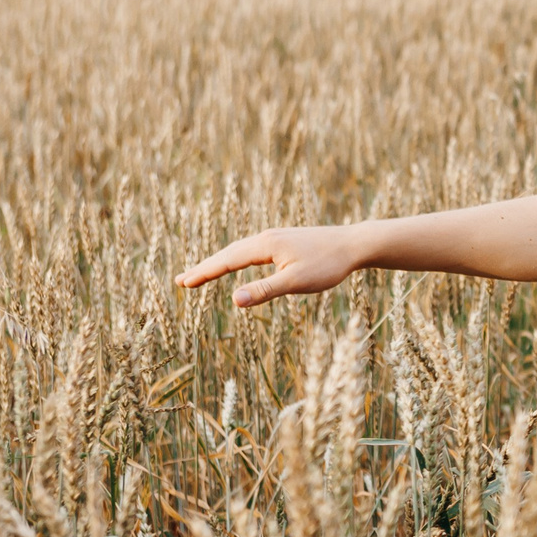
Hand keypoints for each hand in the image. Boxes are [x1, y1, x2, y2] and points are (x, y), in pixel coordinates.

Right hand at [178, 225, 370, 307]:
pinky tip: (237, 262)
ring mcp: (276, 237)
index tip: (183, 283)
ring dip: (219, 262)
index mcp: (265, 245)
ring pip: (239, 250)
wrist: (355, 244)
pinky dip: (236, 257)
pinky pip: (251, 250)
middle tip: (180, 281)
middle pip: (228, 253)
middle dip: (205, 267)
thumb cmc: (328, 265)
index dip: (204, 273)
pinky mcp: (285, 241)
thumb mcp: (296, 282)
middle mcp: (266, 237)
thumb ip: (265, 290)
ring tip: (201, 273)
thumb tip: (233, 300)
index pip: (227, 261)